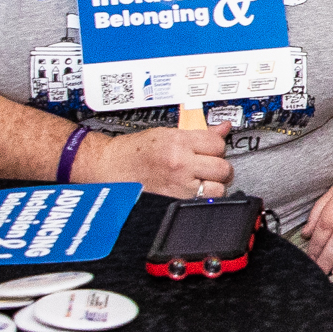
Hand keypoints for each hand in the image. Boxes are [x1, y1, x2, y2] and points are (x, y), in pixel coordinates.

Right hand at [103, 114, 232, 198]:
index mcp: (178, 142)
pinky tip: (193, 192)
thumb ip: (197, 132)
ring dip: (213, 186)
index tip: (211, 149)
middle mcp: (180, 164)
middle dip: (219, 167)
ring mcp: (178, 185)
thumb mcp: (165, 134)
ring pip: (218, 189)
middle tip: (209, 166)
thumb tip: (222, 128)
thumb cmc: (132, 152)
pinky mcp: (175, 202)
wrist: (110, 168)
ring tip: (201, 181)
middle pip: (223, 168)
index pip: (218, 144)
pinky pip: (203, 203)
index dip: (216, 147)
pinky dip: (202, 199)